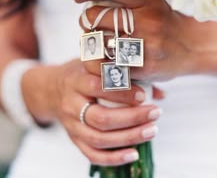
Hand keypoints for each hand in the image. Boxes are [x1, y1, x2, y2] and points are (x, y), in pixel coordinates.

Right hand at [22, 59, 162, 164]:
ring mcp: (71, 125)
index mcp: (76, 80)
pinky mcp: (73, 139)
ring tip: (152, 131)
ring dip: (128, 138)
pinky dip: (113, 158)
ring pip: (98, 138)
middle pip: (100, 117)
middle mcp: (71, 104)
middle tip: (155, 113)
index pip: (98, 86)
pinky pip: (91, 154)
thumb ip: (124, 75)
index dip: (121, 92)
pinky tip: (134, 153)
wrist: (51, 89)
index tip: (144, 95)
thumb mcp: (95, 65)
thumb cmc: (80, 74)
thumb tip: (159, 93)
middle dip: (131, 118)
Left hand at [73, 0, 197, 80]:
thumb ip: (127, 0)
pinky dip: (97, 61)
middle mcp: (146, 21)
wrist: (194, 48)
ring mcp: (144, 46)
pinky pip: (105, 64)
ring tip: (97, 42)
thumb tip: (93, 0)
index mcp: (148, 0)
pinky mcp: (141, 68)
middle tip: (91, 24)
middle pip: (96, 16)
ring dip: (90, 41)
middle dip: (87, 20)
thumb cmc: (168, 25)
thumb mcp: (153, 3)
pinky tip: (102, 58)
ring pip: (96, 41)